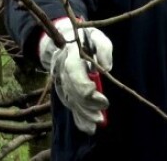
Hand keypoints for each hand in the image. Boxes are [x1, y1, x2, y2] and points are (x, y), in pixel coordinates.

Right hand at [39, 18, 112, 134]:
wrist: (65, 39)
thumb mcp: (97, 37)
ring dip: (83, 114)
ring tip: (97, 122)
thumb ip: (104, 49)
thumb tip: (107, 68)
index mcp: (69, 55)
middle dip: (87, 106)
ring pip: (69, 101)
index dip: (86, 89)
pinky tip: (88, 128)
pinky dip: (78, 118)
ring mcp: (60, 81)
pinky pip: (69, 105)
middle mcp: (61, 70)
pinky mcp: (62, 89)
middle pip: (72, 91)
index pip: (74, 74)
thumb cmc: (86, 39)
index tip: (102, 99)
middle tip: (102, 115)